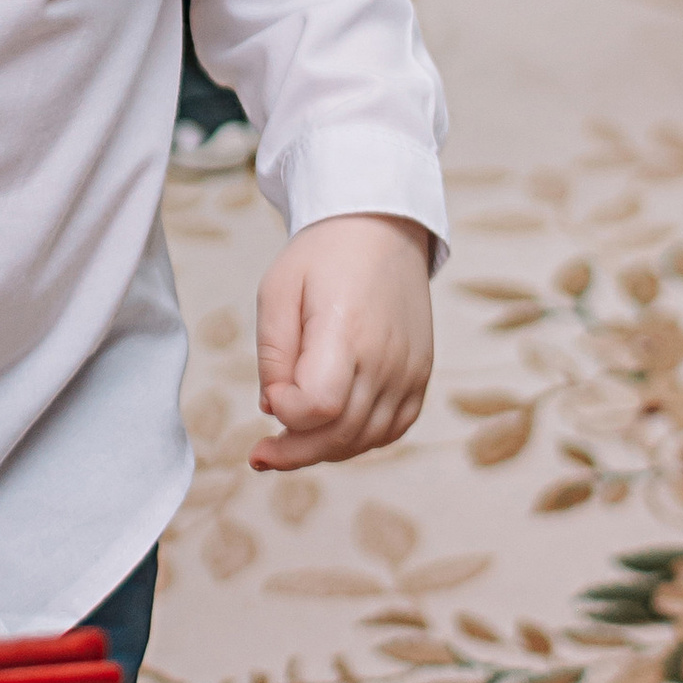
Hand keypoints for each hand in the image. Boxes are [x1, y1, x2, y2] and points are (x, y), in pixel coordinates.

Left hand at [251, 215, 433, 468]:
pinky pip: (394, 428)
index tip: (270, 394)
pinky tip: (332, 432)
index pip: (319, 406)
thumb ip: (272, 354)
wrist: (381, 228)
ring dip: (325, 450)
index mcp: (347, 331)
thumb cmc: (322, 257)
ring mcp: (409, 370)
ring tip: (292, 442)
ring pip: (367, 439)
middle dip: (295, 452)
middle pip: (341, 434)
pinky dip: (361, 440)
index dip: (287, 413)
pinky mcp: (420, 374)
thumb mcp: (278, 291)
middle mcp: (386, 358)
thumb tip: (272, 407)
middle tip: (262, 454)